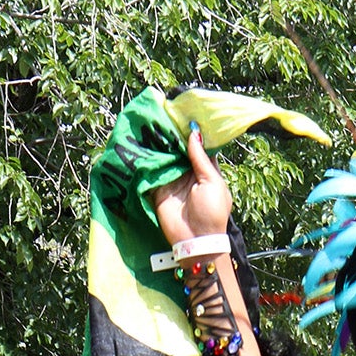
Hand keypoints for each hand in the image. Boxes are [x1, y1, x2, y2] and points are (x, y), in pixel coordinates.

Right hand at [151, 125, 233, 246]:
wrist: (196, 241)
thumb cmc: (211, 213)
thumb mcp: (212, 182)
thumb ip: (201, 158)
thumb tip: (194, 133)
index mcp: (206, 171)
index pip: (198, 146)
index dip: (192, 132)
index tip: (184, 114)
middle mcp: (188, 173)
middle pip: (179, 149)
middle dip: (172, 135)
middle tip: (164, 114)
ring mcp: (173, 180)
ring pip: (165, 157)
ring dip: (160, 143)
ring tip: (152, 123)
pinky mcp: (159, 189)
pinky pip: (152, 171)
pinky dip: (148, 159)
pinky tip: (143, 142)